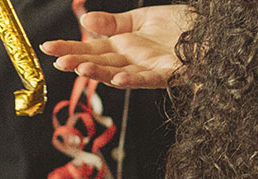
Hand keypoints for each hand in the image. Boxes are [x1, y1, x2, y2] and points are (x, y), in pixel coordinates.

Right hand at [40, 5, 191, 88]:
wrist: (211, 29)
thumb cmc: (180, 26)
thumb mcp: (141, 19)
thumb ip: (113, 23)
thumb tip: (85, 21)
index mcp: (124, 46)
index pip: (91, 48)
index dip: (69, 49)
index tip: (46, 48)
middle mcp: (133, 61)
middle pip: (101, 63)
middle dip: (78, 63)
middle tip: (57, 63)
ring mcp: (150, 68)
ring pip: (120, 74)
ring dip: (101, 74)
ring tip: (80, 70)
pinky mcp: (170, 73)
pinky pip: (150, 79)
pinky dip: (134, 80)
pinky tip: (119, 79)